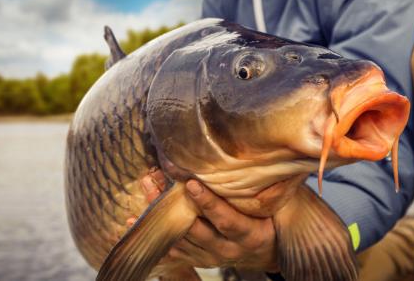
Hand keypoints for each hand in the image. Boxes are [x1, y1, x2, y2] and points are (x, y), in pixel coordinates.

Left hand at [134, 169, 278, 271]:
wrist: (267, 250)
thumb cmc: (273, 218)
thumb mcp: (281, 205)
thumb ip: (275, 186)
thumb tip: (279, 154)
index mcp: (251, 236)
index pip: (228, 221)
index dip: (209, 204)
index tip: (191, 183)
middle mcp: (229, 250)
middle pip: (197, 230)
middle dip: (175, 204)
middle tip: (156, 180)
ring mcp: (210, 257)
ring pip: (181, 238)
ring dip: (160, 214)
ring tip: (146, 186)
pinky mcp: (196, 259)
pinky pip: (170, 249)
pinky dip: (152, 235)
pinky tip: (132, 219)